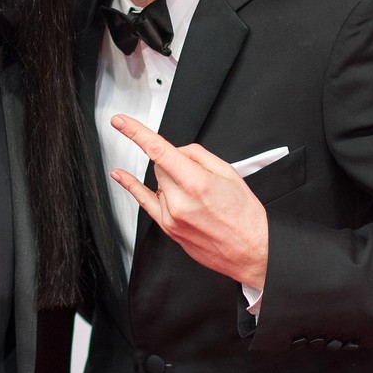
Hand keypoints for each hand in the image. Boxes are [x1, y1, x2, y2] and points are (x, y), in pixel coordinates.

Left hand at [109, 114, 268, 288]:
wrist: (252, 250)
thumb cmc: (245, 215)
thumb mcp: (229, 173)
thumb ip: (197, 155)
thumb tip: (176, 150)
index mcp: (197, 183)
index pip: (159, 150)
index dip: (136, 133)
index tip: (120, 122)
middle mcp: (180, 201)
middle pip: (160, 166)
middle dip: (175, 164)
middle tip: (199, 177)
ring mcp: (172, 217)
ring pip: (158, 183)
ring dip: (171, 182)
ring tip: (198, 197)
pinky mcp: (169, 229)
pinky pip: (145, 202)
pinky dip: (132, 187)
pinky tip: (120, 176)